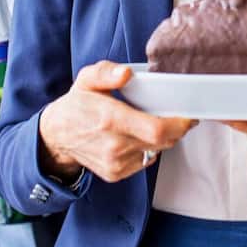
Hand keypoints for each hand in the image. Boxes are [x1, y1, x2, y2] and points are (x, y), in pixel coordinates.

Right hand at [38, 61, 196, 183]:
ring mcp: (115, 163)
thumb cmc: (77, 104)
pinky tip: (138, 136)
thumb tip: (126, 73)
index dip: (179, 124)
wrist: (57, 136)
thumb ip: (106, 72)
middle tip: (179, 115)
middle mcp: (114, 146)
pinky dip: (149, 148)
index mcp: (110, 119)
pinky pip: (145, 160)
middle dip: (177, 129)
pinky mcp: (115, 173)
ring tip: (155, 122)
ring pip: (156, 151)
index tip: (188, 114)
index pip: (156, 129)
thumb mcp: (87, 79)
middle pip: (162, 142)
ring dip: (163, 138)